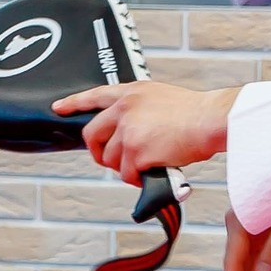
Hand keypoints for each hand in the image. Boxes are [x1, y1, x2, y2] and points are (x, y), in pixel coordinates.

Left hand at [51, 80, 237, 181]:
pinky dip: (139, 178)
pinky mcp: (136, 151)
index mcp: (131, 93)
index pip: (95, 95)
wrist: (211, 120)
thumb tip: (129, 133)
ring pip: (112, 160)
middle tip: (115, 160)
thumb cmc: (196, 113)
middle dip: (100, 152)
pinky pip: (128, 174)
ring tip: (148, 164)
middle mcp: (124, 109)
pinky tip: (154, 170)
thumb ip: (141, 110)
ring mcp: (128, 130)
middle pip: (93, 135)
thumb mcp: (161, 98)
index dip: (75, 102)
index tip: (59, 107)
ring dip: (127, 168)